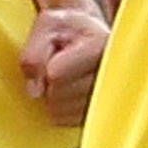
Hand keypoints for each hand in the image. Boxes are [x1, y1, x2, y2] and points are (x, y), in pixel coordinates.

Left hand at [20, 4, 109, 125]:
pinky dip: (60, 109)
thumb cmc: (67, 29)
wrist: (90, 35)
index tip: (56, 50)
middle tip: (60, 63)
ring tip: (67, 76)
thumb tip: (35, 91)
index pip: (55, 74)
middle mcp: (114, 74)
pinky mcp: (103, 114)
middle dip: (48, 82)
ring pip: (60, 111)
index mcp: (102, 46)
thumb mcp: (46, 26)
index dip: (44, 65)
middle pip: (57, 94)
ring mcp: (112, 97)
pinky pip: (66, 121)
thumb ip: (34, 53)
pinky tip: (70, 90)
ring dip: (53, 96)